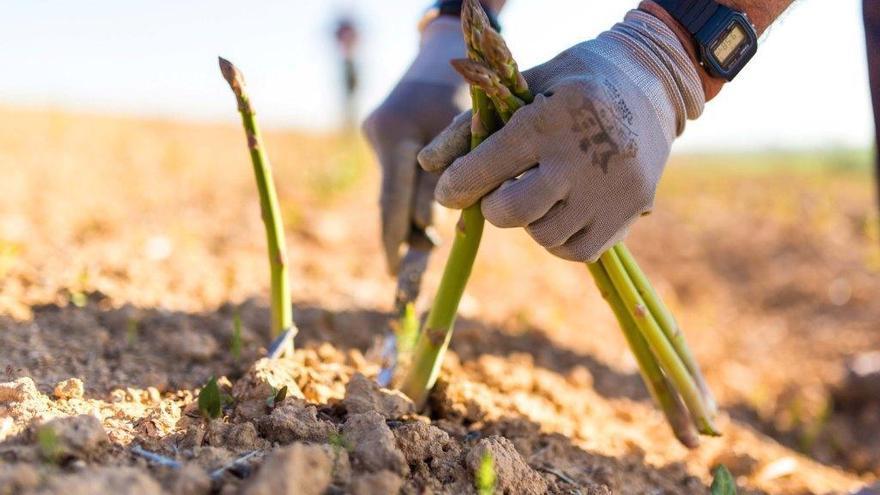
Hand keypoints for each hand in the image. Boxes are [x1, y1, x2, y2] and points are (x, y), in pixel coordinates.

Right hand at [363, 18, 466, 273]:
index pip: (393, 199)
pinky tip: (422, 216)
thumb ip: (453, 178)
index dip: (394, 239)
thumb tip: (435, 228)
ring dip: (409, 216)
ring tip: (423, 244)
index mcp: (397, 133)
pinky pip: (398, 173)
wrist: (449, 48)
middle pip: (388, 199)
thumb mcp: (469, 135)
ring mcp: (377, 132)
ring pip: (395, 189)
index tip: (395, 273)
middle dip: (400, 235)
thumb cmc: (472, 91)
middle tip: (404, 272)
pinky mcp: (381, 131)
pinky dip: (412, 194)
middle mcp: (380, 133)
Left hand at [419, 10, 704, 261]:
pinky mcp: (632, 210)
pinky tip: (561, 210)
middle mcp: (584, 156)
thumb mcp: (524, 84)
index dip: (458, 185)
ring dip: (529, 222)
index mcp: (553, 117)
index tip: (448, 191)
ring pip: (545, 237)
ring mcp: (613, 188)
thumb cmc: (573, 80)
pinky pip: (578, 251)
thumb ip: (473, 124)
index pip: (490, 165)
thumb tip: (426, 164)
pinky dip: (559, 239)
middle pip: (515, 212)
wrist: (653, 79)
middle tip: (497, 194)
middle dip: (493, 208)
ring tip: (539, 193)